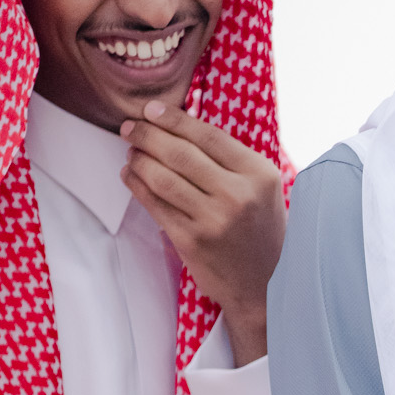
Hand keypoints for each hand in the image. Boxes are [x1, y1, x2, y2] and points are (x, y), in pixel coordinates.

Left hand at [120, 101, 284, 364]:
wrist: (265, 284)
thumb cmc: (261, 230)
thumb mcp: (263, 188)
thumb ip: (231, 160)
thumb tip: (181, 127)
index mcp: (258, 175)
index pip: (208, 136)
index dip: (174, 120)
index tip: (151, 110)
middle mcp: (237, 195)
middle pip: (180, 154)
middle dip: (147, 135)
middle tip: (129, 126)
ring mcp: (213, 220)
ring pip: (162, 178)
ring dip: (139, 159)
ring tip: (131, 151)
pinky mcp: (191, 241)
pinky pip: (155, 205)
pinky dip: (137, 185)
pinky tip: (131, 175)